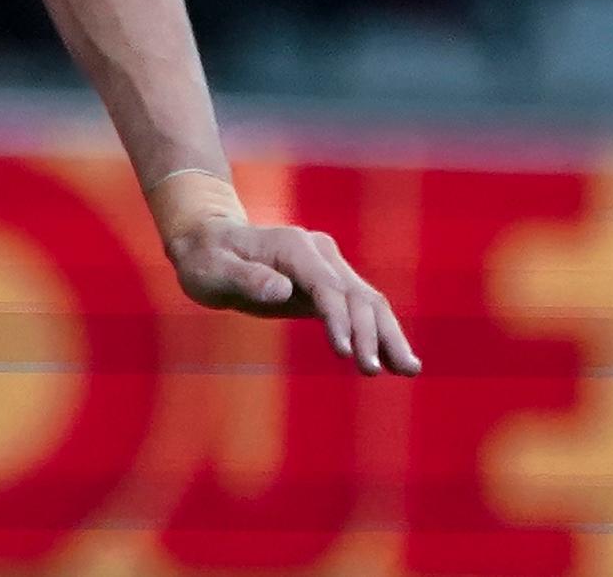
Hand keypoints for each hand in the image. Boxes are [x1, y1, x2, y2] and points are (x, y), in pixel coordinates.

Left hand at [166, 218, 422, 376]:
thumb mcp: (211, 270)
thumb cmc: (204, 258)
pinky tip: (396, 362)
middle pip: (358, 294)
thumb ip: (244, 278)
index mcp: (294, 247)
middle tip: (379, 371)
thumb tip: (281, 290)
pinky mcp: (328, 285)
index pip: (327, 286)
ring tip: (408, 370)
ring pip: (369, 302)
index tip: (346, 353)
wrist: (208, 242)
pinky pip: (361, 310)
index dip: (338, 319)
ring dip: (389, 335)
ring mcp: (328, 267)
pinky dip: (380, 334)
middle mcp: (319, 252)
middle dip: (373, 333)